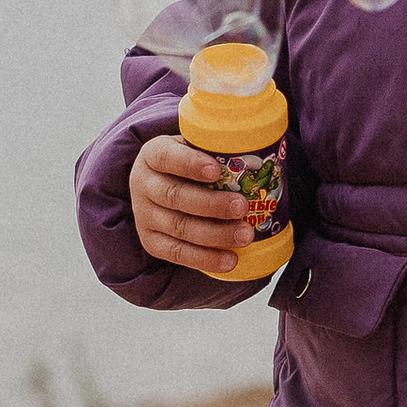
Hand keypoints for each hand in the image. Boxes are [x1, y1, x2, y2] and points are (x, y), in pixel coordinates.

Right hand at [131, 133, 254, 274]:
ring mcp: (144, 216)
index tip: (216, 171)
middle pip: (175, 196)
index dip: (190, 164)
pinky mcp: (151, 241)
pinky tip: (230, 260)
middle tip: (243, 206)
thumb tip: (264, 148)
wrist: (162, 185)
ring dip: (215, 235)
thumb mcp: (196, 146)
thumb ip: (217, 146)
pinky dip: (205, 259)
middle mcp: (142, 185)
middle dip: (211, 204)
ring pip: (179, 227)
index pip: (167, 157)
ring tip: (246, 235)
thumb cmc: (190, 162)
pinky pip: (177, 253)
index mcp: (153, 155)